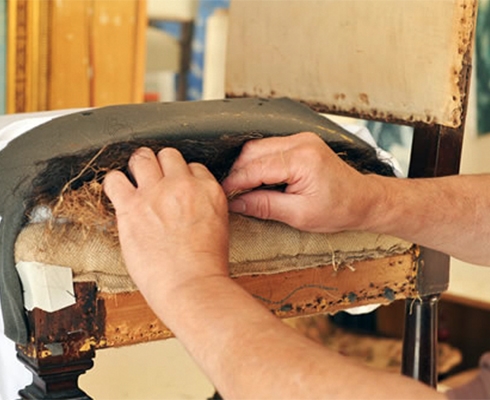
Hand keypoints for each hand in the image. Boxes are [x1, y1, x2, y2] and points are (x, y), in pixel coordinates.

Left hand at [103, 147, 228, 302]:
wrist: (191, 285)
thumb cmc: (206, 266)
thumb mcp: (219, 226)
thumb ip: (203, 206)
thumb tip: (188, 204)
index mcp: (208, 190)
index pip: (193, 167)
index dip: (183, 177)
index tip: (176, 187)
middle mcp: (182, 185)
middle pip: (168, 155)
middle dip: (161, 166)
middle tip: (155, 180)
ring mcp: (155, 193)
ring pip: (142, 158)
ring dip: (138, 167)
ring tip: (135, 181)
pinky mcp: (131, 207)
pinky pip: (114, 179)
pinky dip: (114, 184)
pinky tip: (118, 194)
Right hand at [222, 132, 381, 232]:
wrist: (363, 200)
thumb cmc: (339, 209)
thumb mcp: (299, 215)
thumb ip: (264, 206)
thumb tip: (236, 203)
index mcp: (302, 159)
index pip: (255, 168)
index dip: (235, 182)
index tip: (222, 195)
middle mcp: (300, 142)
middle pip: (252, 151)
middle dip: (237, 173)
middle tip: (229, 194)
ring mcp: (301, 139)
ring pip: (258, 147)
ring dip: (246, 167)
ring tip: (241, 188)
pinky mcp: (301, 142)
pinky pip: (270, 148)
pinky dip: (258, 162)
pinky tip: (255, 179)